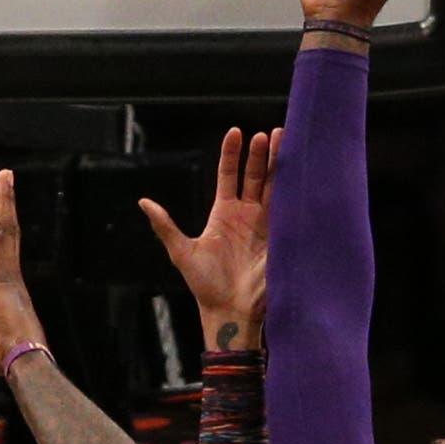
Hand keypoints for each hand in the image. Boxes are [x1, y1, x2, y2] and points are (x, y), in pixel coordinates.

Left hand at [0, 174, 43, 382]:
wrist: (22, 358)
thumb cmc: (6, 356)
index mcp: (6, 288)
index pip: (2, 252)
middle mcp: (10, 274)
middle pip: (9, 231)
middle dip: (7, 204)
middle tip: (5, 179)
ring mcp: (7, 270)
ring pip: (5, 226)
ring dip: (4, 198)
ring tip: (3, 173)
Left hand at [140, 126, 277, 353]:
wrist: (229, 311)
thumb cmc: (205, 285)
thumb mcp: (182, 253)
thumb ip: (165, 227)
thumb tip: (144, 202)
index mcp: (224, 213)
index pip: (228, 175)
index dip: (232, 154)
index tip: (235, 132)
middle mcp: (246, 214)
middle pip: (255, 175)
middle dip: (260, 154)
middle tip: (267, 133)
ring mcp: (266, 223)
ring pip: (274, 186)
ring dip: (279, 164)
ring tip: (286, 139)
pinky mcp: (280, 236)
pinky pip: (288, 207)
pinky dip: (293, 188)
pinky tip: (300, 170)